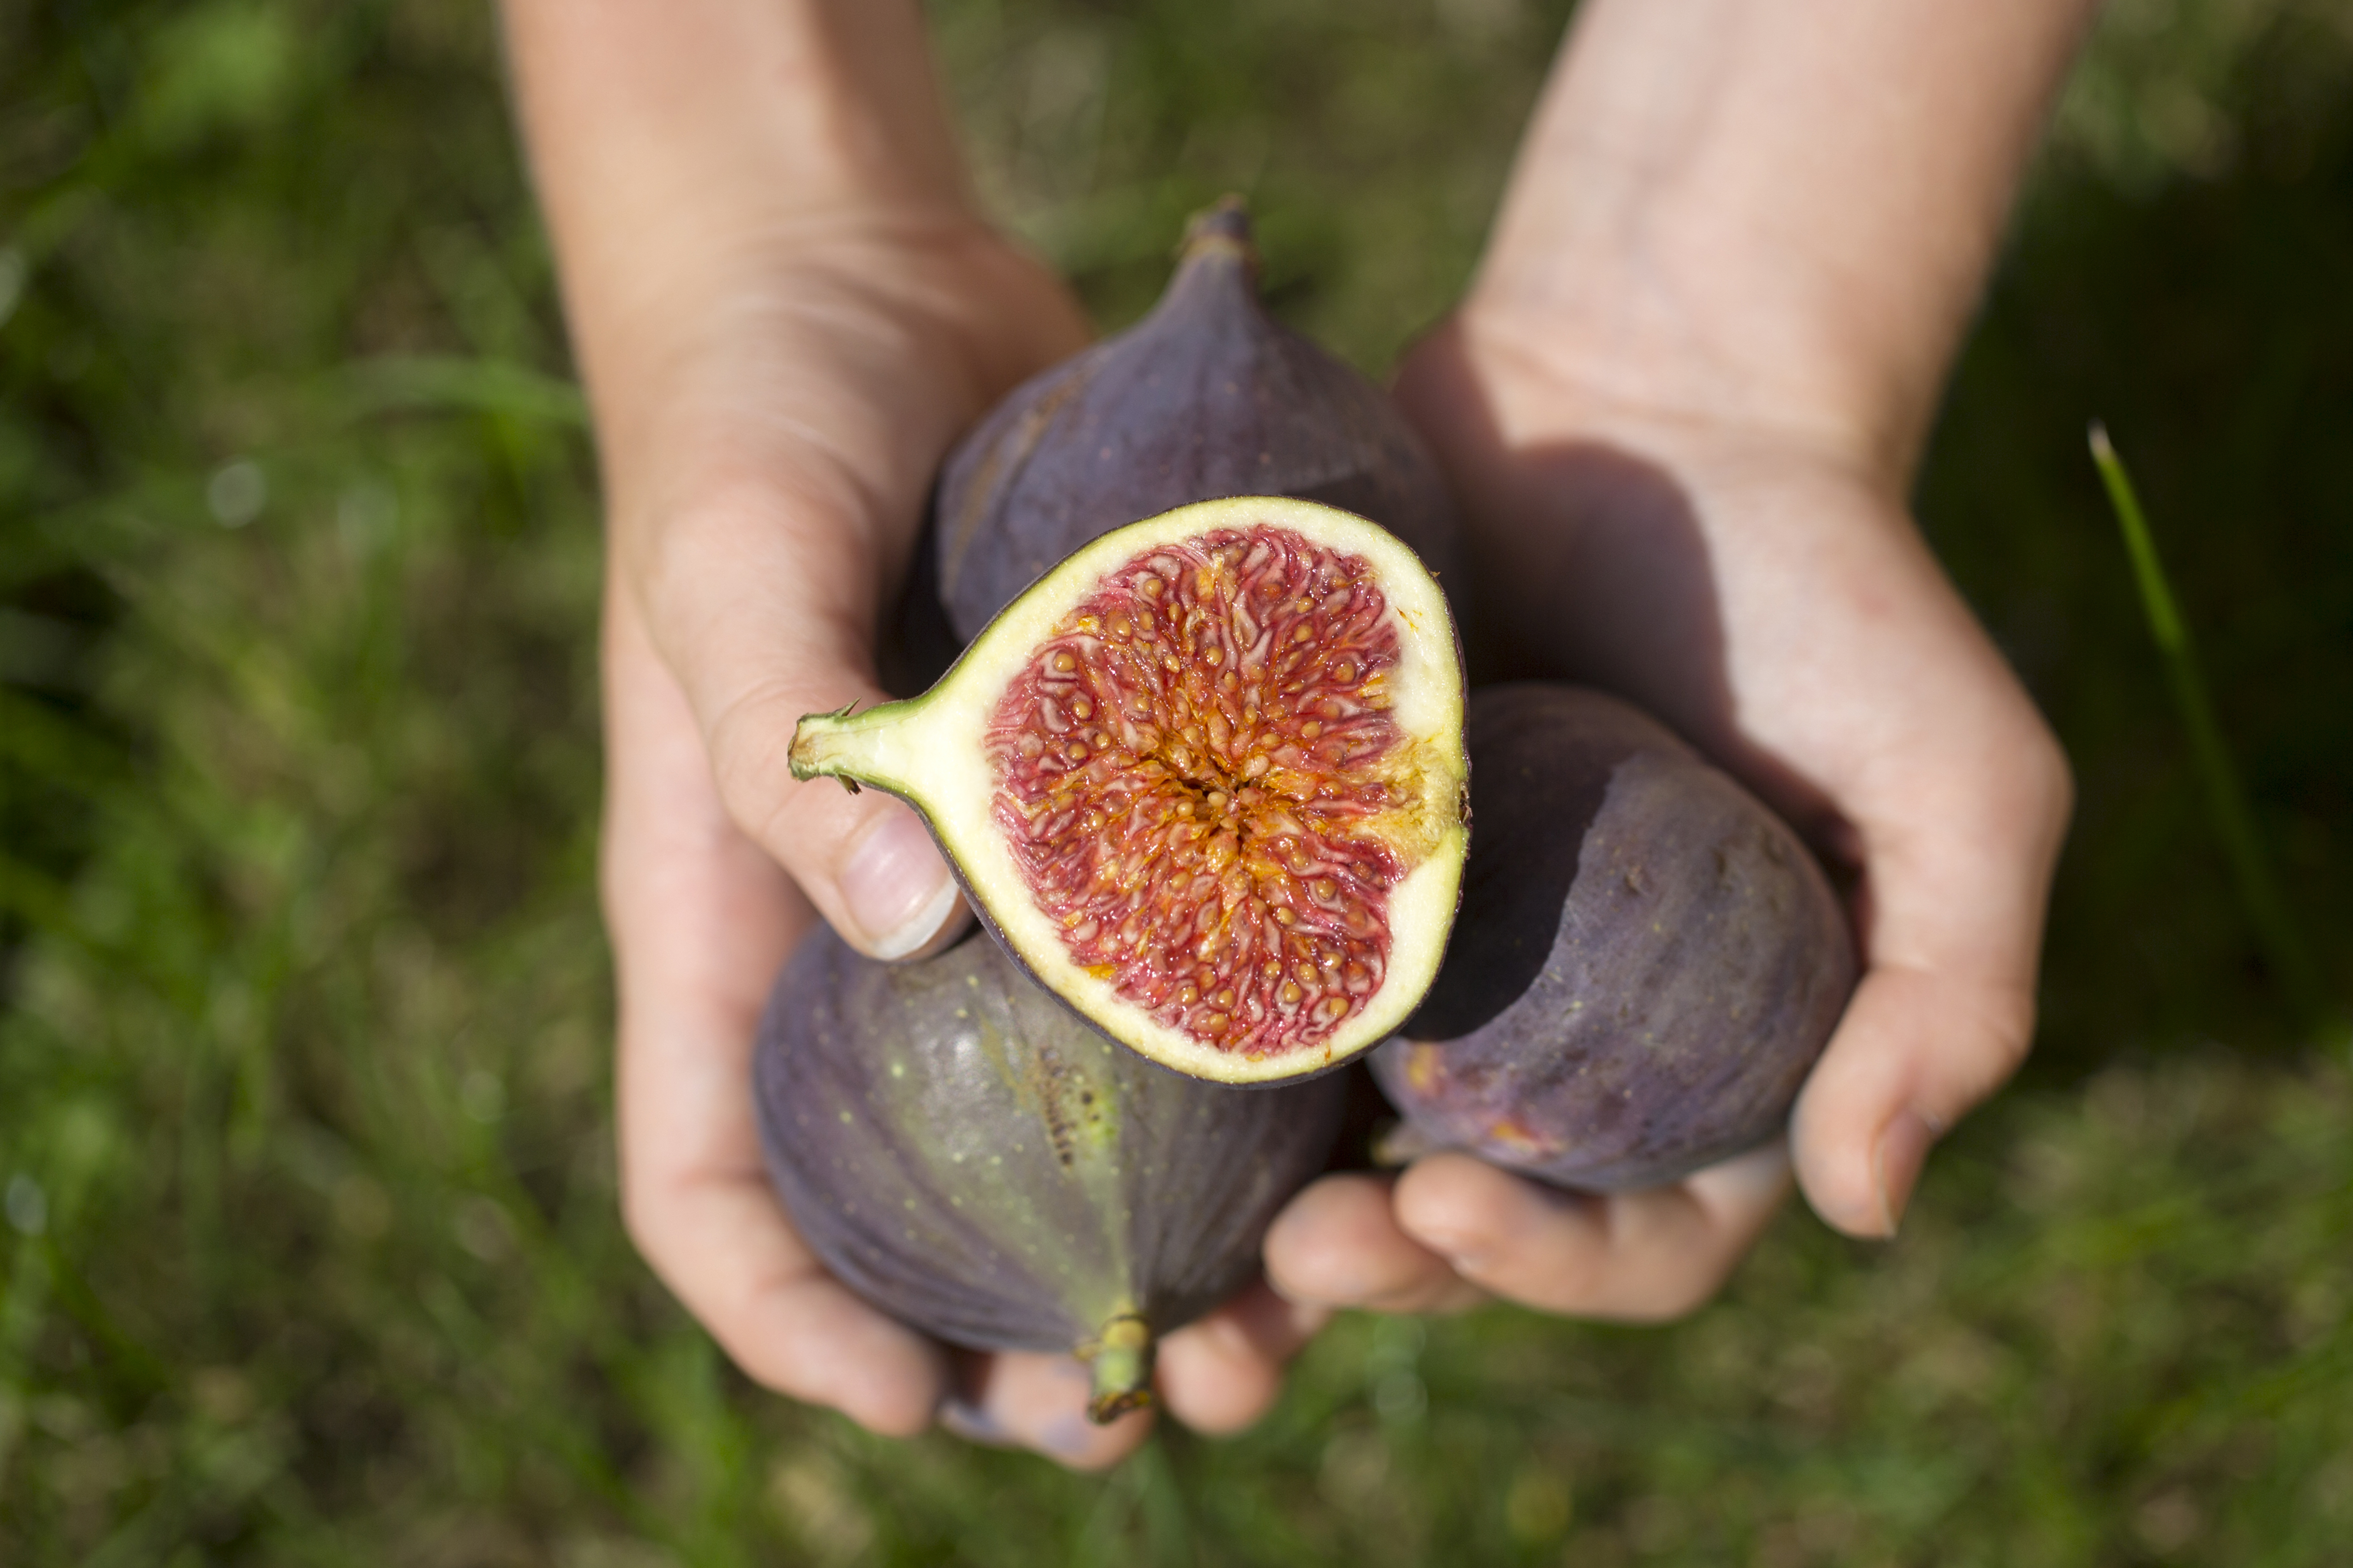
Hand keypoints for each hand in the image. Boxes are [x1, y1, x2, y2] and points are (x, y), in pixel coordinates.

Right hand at [597, 211, 1326, 1464]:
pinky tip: (1371, 1107)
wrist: (870, 292)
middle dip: (1024, 1334)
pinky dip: (1261, 1064)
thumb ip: (789, 738)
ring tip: (1301, 1302)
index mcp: (734, 934)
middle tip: (1155, 1400)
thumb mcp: (733, 565)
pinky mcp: (1114, 813)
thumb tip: (907, 931)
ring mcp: (1003, 890)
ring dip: (1185, 1237)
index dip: (794, 1322)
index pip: (719, 1190)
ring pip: (1084, 1132)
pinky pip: (1187, 977)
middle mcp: (871, 947)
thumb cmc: (756, 426)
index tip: (913, 1402)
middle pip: (929, 1212)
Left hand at [1265, 304, 2071, 1320]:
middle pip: (1467, 1219)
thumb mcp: (1963, 784)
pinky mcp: (1323, 856)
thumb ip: (1951, 995)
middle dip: (1385, 1268)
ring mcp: (1432, 953)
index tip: (1448, 1206)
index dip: (1551, 1265)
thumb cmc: (1832, 588)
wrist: (1653, 393)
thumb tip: (1865, 1210)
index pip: (1640, 1237)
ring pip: (1336, 1141)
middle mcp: (1563, 1033)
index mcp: (1714, 1059)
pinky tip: (1118, 1061)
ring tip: (1187, 1238)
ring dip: (1263, 1220)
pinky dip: (1194, 1045)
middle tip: (1298, 1254)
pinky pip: (1245, 979)